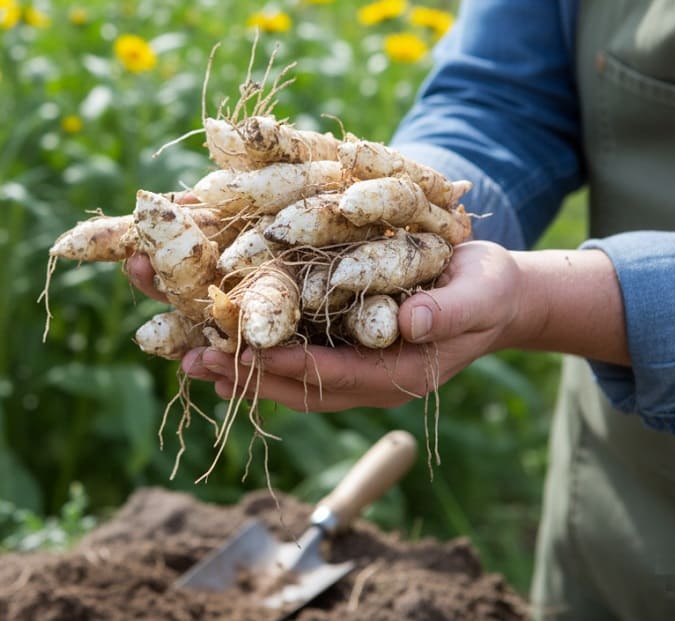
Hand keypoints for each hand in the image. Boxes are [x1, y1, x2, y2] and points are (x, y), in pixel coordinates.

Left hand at [179, 240, 525, 410]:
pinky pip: (287, 346)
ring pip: (283, 370)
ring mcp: (347, 360)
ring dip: (234, 361)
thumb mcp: (480, 295)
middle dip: (243, 373)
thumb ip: (449, 313)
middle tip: (192, 360)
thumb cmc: (489, 291)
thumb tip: (411, 325)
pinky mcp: (336, 337)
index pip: (335, 378)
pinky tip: (214, 327)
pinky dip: (249, 339)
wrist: (490, 290)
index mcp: (396, 374)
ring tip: (184, 351)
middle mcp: (363, 375)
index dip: (290, 367)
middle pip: (295, 383)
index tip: (246, 356)